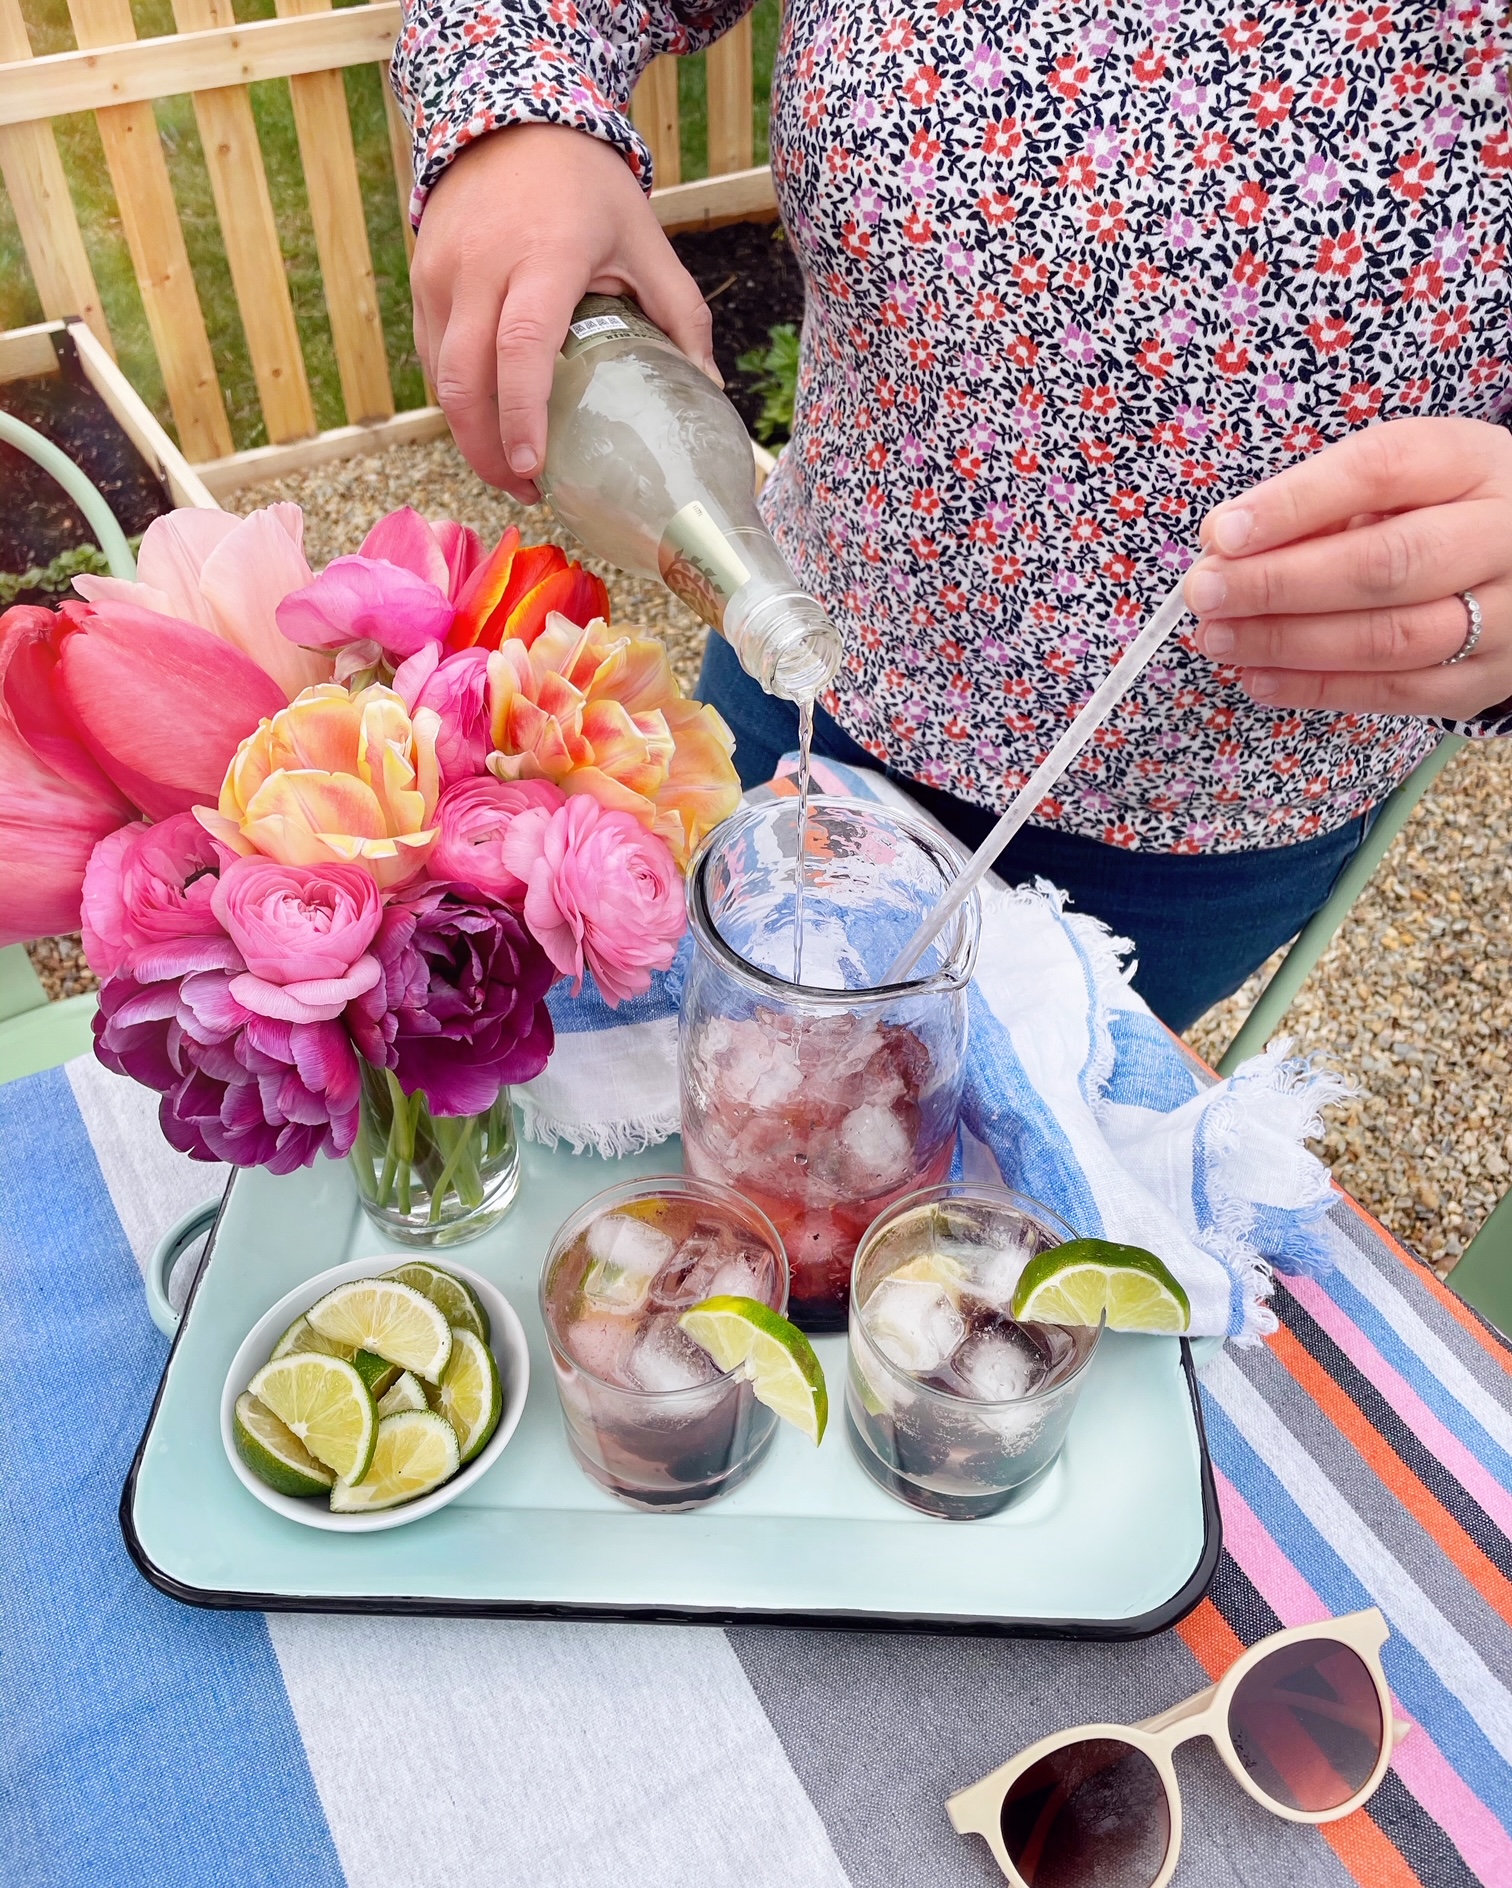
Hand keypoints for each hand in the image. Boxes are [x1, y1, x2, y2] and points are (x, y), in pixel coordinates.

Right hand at [411, 124, 718, 501]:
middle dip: (487, 450)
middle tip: (526, 490)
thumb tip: (710, 389)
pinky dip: (458, 399)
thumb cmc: (586, 186)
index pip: (522, 347)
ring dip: (470, 434)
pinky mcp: (421, 279)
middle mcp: (482, 266)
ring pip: (442, 377)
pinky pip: (432, 357)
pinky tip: (490, 423)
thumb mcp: (645, 239)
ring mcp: (442, 273)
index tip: (533, 468)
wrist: (510, 115)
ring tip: (510, 469)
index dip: (523, 416)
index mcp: (543, 257)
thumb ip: (680, 314)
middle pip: (466, 380)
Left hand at [1183, 417, 1511, 717]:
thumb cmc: (1437, 512)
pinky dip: (1317, 689)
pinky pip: (1396, 693)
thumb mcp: (1398, 481)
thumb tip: (1224, 539)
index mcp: (1471, 463)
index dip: (1295, 504)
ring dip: (1288, 643)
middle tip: (1205, 594)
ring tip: (1218, 637)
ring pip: (1390, 639)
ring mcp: (1505, 617)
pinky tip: (1259, 678)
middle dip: (1279, 584)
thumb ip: (1319, 502)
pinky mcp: (1484, 680)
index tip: (1222, 533)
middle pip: (1385, 565)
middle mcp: (1502, 538)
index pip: (1382, 470)